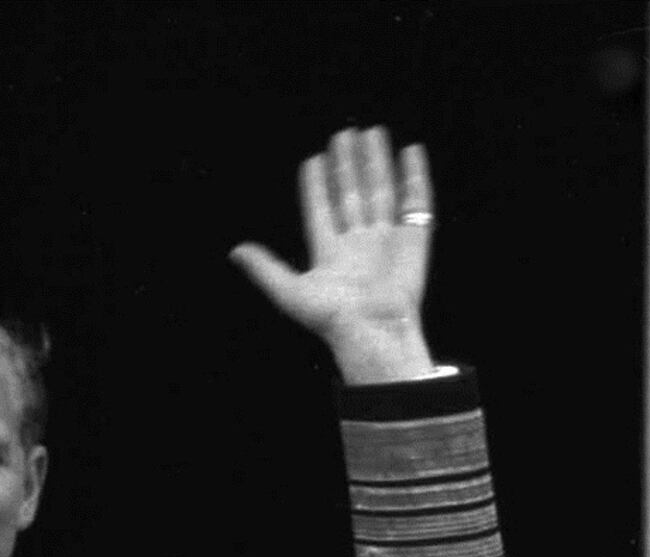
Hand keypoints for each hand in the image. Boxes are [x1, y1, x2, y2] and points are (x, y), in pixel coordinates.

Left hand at [230, 127, 437, 383]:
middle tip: (343, 133)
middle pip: (351, 194)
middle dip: (347, 165)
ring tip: (372, 133)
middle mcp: (358, 243)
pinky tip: (410, 152)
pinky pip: (415, 201)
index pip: (320, 210)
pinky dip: (415, 176)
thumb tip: (235, 250)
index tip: (312, 159)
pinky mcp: (414, 238)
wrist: (374, 331)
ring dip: (376, 163)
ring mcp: (386, 239)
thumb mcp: (290, 291)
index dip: (316, 185)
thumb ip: (265, 269)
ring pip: (380, 191)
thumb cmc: (333, 318)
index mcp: (330, 254)